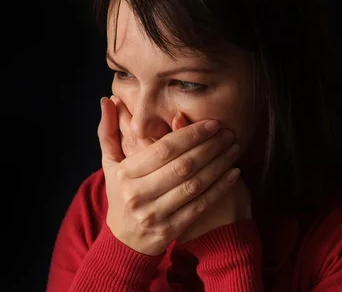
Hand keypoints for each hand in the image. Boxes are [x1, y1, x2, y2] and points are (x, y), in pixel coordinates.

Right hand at [98, 96, 241, 255]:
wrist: (123, 241)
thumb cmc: (120, 194)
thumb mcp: (110, 163)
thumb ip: (108, 131)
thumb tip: (107, 99)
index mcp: (125, 174)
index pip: (163, 149)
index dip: (190, 134)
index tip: (211, 123)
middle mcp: (138, 195)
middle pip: (182, 166)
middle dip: (209, 146)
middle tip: (228, 132)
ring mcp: (155, 215)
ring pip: (194, 185)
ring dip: (219, 164)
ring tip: (234, 148)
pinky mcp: (171, 230)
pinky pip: (201, 206)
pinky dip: (220, 188)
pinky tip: (233, 173)